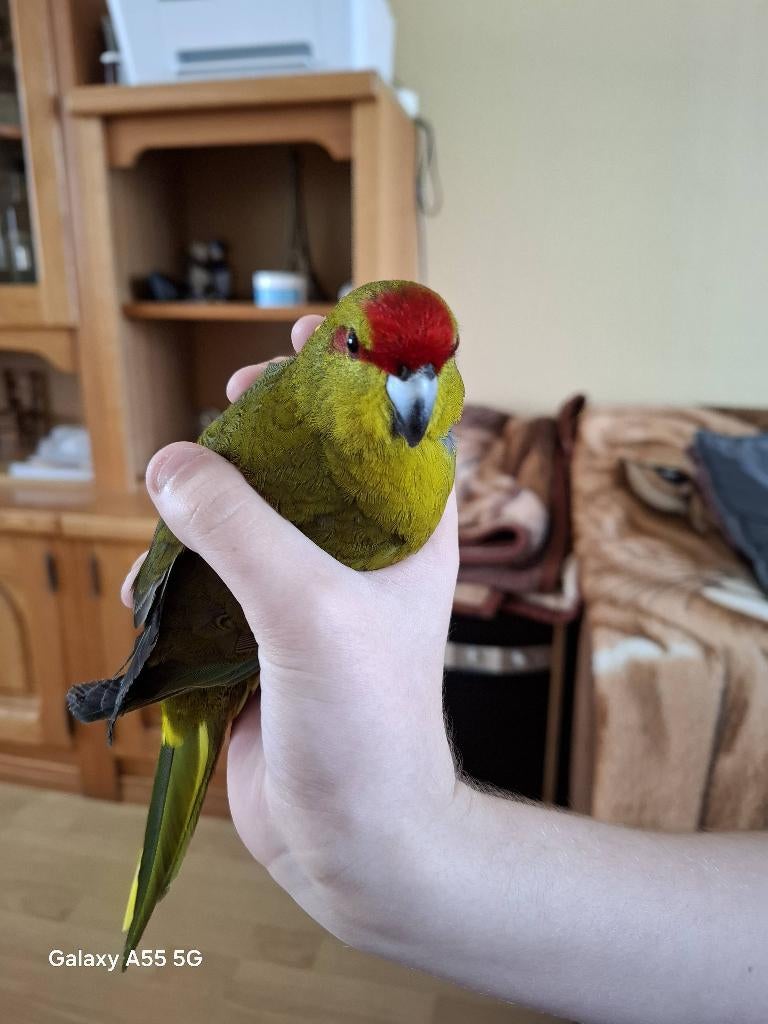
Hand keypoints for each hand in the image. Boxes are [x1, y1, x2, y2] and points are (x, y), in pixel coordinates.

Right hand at [123, 314, 461, 944]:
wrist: (354, 839)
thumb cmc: (366, 721)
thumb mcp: (309, 607)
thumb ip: (242, 528)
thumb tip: (172, 465)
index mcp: (410, 531)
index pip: (396, 423)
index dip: (360, 368)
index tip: (311, 333)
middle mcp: (363, 554)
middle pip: (314, 457)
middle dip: (269, 420)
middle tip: (234, 394)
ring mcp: (308, 593)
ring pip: (254, 513)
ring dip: (210, 496)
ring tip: (175, 500)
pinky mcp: (261, 633)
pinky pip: (214, 576)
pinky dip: (178, 572)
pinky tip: (152, 595)